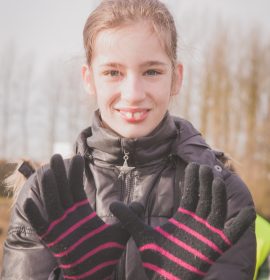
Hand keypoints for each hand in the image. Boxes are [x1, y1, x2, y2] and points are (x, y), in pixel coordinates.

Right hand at [24, 154, 128, 279]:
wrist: (93, 274)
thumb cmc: (103, 254)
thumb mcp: (119, 234)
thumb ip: (128, 217)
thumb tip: (140, 204)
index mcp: (82, 212)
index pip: (76, 187)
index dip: (75, 173)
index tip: (77, 157)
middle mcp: (69, 216)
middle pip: (62, 190)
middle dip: (59, 174)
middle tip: (57, 156)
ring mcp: (59, 226)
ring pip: (52, 202)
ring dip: (48, 188)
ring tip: (47, 171)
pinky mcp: (51, 239)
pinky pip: (40, 225)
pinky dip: (34, 215)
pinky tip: (29, 202)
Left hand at [110, 163, 255, 279]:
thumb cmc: (156, 259)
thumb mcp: (141, 234)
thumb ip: (129, 219)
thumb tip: (111, 204)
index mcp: (183, 218)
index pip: (191, 195)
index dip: (193, 181)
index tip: (194, 165)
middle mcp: (197, 223)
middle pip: (204, 198)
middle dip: (205, 183)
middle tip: (204, 166)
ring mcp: (208, 234)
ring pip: (216, 210)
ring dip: (218, 195)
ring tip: (215, 179)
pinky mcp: (215, 247)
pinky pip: (232, 234)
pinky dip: (240, 224)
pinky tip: (247, 212)